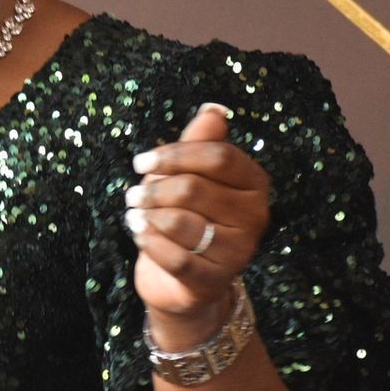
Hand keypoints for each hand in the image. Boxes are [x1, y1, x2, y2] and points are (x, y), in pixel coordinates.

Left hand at [125, 104, 269, 345]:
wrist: (182, 279)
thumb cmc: (186, 216)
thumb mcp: (190, 176)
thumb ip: (200, 144)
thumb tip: (214, 109)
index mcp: (253, 183)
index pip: (218, 156)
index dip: (174, 155)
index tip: (140, 162)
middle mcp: (255, 216)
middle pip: (193, 189)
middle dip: (154, 189)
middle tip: (134, 195)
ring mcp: (239, 252)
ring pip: (180, 223)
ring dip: (147, 216)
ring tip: (135, 215)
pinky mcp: (214, 281)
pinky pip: (174, 258)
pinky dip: (149, 243)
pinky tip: (140, 235)